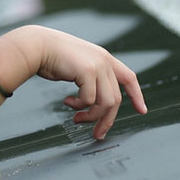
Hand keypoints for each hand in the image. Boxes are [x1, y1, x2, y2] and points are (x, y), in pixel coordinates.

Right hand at [17, 26, 147, 139]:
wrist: (37, 46)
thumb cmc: (53, 57)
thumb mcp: (78, 65)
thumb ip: (91, 77)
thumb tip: (95, 102)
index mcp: (104, 58)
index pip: (129, 77)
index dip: (137, 95)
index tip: (142, 110)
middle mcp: (105, 60)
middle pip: (115, 99)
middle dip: (106, 120)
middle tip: (97, 133)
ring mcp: (97, 65)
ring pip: (106, 102)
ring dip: (91, 116)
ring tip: (77, 118)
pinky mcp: (87, 71)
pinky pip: (89, 100)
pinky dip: (78, 106)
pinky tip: (67, 102)